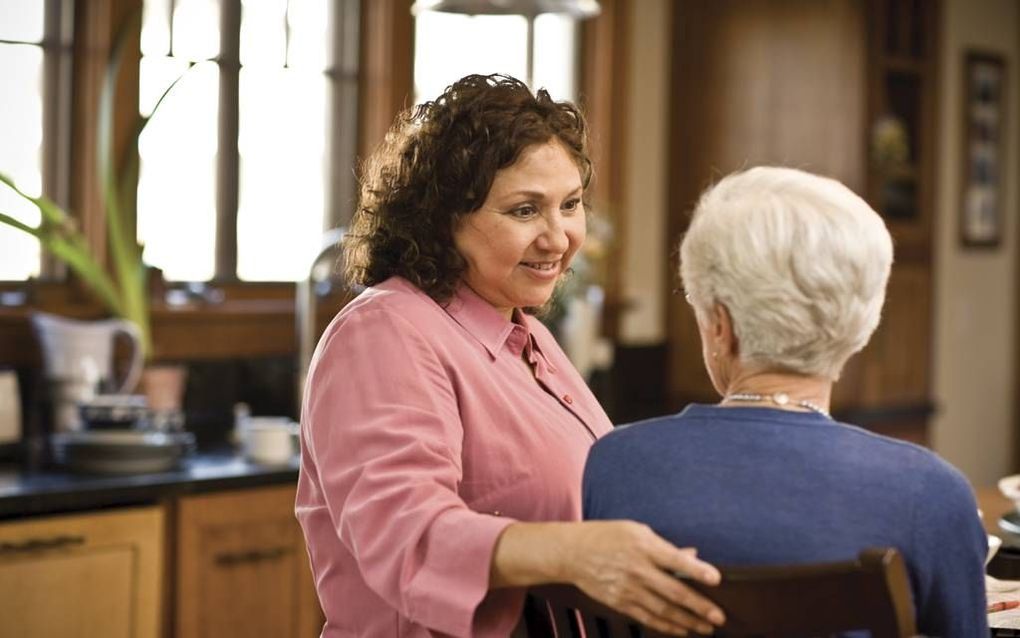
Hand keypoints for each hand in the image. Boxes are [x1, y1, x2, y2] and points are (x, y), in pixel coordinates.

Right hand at [562, 520, 724, 635]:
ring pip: (663, 610)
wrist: (572, 553)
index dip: (697, 570)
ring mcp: (628, 588)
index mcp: (643, 546)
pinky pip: (647, 618)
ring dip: (687, 621)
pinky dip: (666, 626)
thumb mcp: (636, 531)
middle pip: (673, 591)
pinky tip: (681, 631)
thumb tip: (691, 555)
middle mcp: (637, 569)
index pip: (675, 560)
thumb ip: (664, 546)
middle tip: (719, 617)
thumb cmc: (607, 536)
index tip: (717, 579)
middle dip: (699, 606)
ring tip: (705, 628)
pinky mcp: (619, 602)